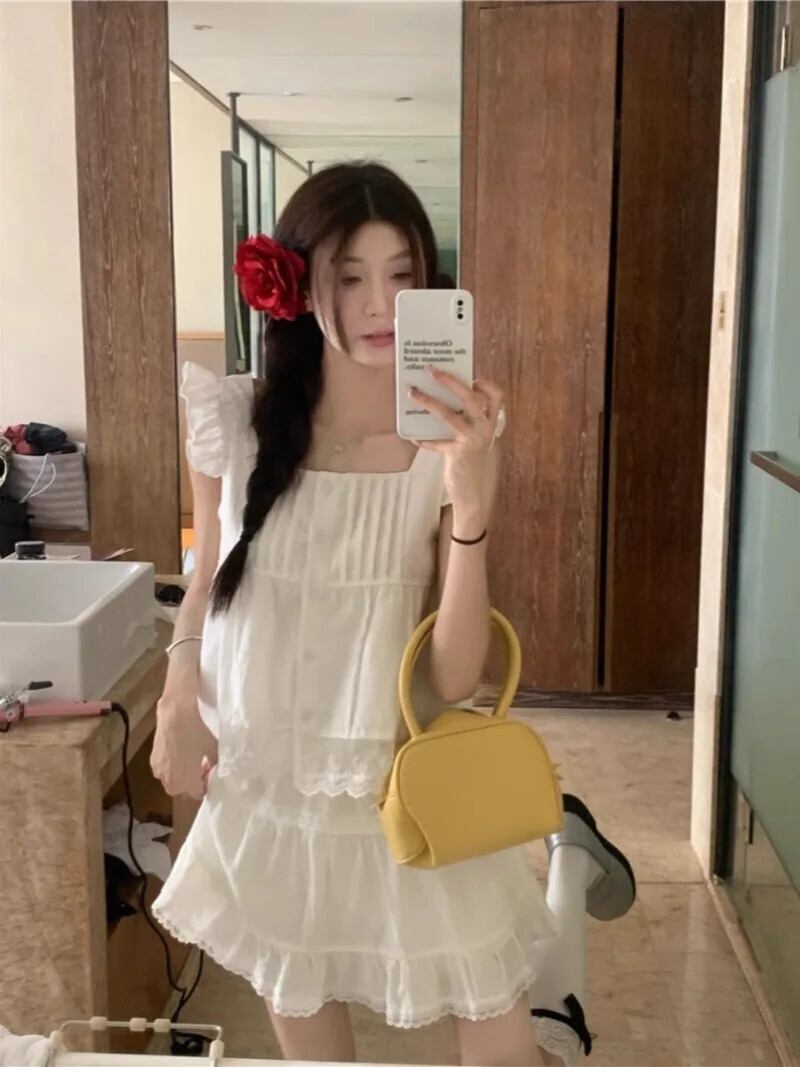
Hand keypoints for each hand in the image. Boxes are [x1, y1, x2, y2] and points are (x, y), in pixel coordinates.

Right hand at [150, 689, 217, 799]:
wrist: (175, 712)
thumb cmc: (196, 730)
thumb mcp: (212, 746)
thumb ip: (215, 762)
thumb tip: (216, 768)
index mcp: (186, 782)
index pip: (197, 794)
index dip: (206, 786)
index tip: (210, 774)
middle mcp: (170, 781)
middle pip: (182, 790)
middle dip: (191, 782)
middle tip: (201, 767)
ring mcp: (159, 771)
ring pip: (171, 781)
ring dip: (180, 776)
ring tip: (189, 760)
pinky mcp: (152, 760)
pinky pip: (163, 771)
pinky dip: (171, 767)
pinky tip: (177, 753)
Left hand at [409, 367, 504, 515]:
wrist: (472, 492)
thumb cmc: (469, 461)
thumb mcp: (473, 438)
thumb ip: (465, 420)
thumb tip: (441, 397)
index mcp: (491, 423)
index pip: (497, 396)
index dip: (486, 384)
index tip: (472, 378)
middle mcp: (485, 429)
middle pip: (471, 397)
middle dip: (450, 381)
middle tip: (431, 370)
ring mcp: (472, 440)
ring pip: (449, 414)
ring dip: (428, 401)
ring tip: (412, 392)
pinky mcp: (457, 452)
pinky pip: (435, 440)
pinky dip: (422, 438)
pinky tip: (412, 436)